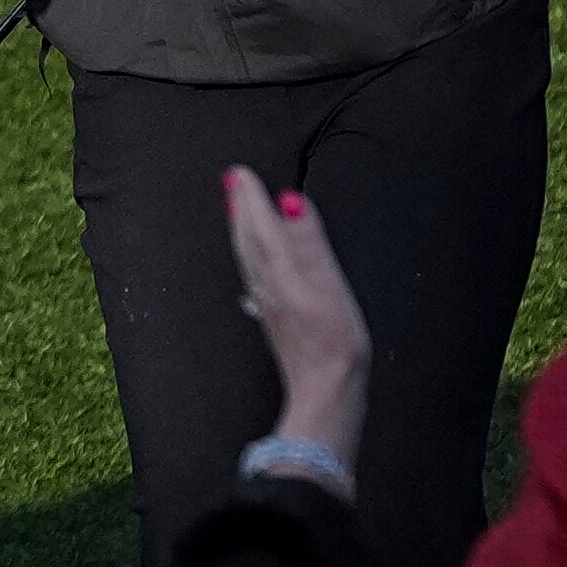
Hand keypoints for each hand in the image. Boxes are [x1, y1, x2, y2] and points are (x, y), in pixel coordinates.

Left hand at [218, 164, 374, 458]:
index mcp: (281, 273)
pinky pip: (256, 276)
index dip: (251, 197)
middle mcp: (269, 287)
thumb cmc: (333, 344)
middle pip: (248, 240)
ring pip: (249, 258)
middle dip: (241, 210)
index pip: (261, 225)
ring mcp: (269, 305)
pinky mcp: (275, 320)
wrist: (326, 393)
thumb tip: (290, 203)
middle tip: (234, 183)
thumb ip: (309, 242)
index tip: (241, 173)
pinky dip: (252, 256)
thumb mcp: (329, 284)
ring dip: (243, 230)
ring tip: (240, 212)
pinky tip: (258, 262)